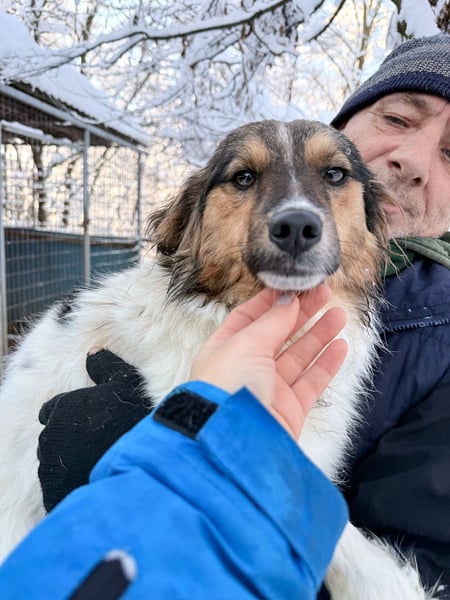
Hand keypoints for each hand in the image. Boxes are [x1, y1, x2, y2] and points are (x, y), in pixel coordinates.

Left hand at [38, 349, 152, 511]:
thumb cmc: (135, 416)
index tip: (88, 419)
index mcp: (63, 407)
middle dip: (69, 435)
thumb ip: (105, 365)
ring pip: (54, 460)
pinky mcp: (55, 491)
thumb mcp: (125, 380)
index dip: (71, 413)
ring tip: (97, 459)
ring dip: (70, 458)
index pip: (51, 410)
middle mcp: (51, 434)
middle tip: (97, 439)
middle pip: (54, 434)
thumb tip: (92, 352)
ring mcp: (51, 465)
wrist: (145, 461)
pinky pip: (59, 484)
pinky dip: (71, 480)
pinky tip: (94, 476)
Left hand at [190, 285, 347, 438]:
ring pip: (299, 356)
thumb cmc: (228, 386)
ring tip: (339, 314)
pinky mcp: (290, 410)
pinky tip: (340, 346)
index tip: (294, 286)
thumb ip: (271, 322)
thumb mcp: (245, 344)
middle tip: (325, 293)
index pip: (249, 318)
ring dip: (319, 335)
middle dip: (301, 313)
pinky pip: (311, 382)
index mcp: (225, 348)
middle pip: (278, 334)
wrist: (232, 444)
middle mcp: (247, 367)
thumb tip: (288, 300)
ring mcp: (269, 389)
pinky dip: (326, 364)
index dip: (271, 302)